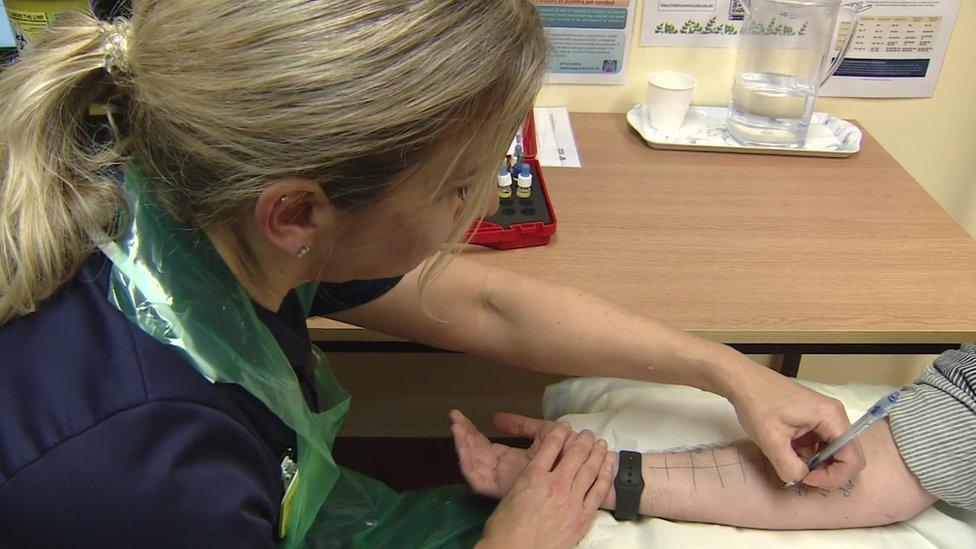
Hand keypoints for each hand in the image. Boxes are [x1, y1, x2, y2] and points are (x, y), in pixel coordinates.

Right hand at [466, 415, 613, 548]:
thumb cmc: (505, 529)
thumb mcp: (510, 495)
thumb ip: (525, 481)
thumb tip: (534, 476)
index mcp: (533, 475)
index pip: (551, 446)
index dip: (559, 433)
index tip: (564, 427)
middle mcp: (555, 483)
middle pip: (574, 454)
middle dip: (582, 440)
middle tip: (586, 433)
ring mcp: (571, 500)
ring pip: (589, 469)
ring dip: (596, 453)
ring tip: (599, 443)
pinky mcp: (582, 517)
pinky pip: (598, 491)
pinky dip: (604, 475)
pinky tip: (607, 465)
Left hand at [729, 366, 864, 487]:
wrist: (743, 382)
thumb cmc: (757, 405)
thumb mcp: (770, 440)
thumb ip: (789, 466)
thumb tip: (800, 479)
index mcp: (831, 417)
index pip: (852, 459)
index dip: (834, 477)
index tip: (807, 478)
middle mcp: (835, 416)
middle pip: (846, 456)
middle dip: (826, 471)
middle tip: (800, 474)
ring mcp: (825, 417)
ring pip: (833, 452)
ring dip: (816, 463)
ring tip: (789, 459)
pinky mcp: (814, 419)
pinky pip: (821, 444)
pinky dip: (808, 454)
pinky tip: (788, 451)